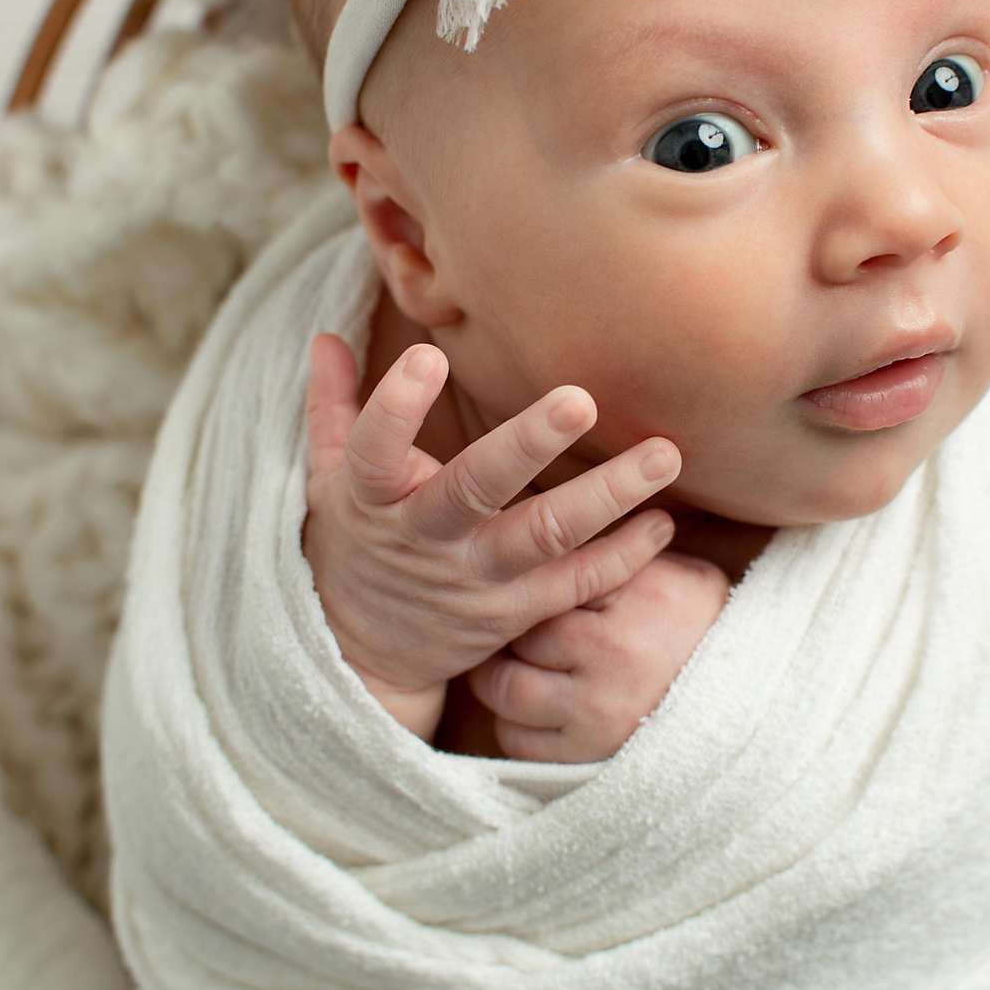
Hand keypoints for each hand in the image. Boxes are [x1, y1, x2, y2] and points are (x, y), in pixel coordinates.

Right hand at [301, 333, 683, 739]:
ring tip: (665, 454)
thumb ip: (332, 406)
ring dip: (609, 495)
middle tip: (581, 400)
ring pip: (545, 537)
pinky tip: (663, 522)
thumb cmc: (357, 543)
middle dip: (529, 444)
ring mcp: (476, 580)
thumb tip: (325, 336)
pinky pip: (576, 586)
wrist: (366, 653)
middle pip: (476, 489)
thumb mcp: (328, 479)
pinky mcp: (516, 614)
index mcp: (374, 497)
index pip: (374, 450)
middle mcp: (427, 538)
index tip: (427, 355)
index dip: (396, 407)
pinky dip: (624, 557)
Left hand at [467, 552, 731, 761]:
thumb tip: (566, 509)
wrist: (749, 709)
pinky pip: (517, 739)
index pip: (556, 572)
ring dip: (500, 678)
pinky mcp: (587, 755)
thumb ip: (626, 552)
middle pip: (522, 629)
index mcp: (643, 595)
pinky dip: (513, 724)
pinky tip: (531, 710)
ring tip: (512, 666)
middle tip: (507, 626)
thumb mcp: (680, 576)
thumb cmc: (702, 631)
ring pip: (507, 687)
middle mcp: (617, 651)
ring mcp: (600, 708)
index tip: (521, 580)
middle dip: (509, 628)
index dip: (531, 577)